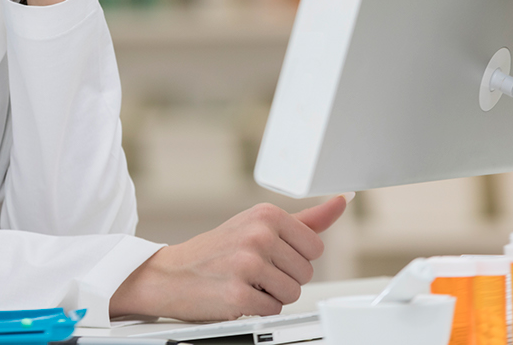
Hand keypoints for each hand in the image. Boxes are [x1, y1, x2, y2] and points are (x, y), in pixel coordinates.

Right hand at [109, 196, 348, 321]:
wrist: (170, 274)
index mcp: (266, 214)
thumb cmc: (217, 250)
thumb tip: (343, 202)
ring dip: (271, 295)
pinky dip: (256, 308)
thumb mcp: (259, 225)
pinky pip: (272, 310)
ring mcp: (247, 264)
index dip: (294, 257)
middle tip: (253, 269)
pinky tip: (236, 294)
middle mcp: (258, 235)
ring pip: (291, 293)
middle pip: (305, 273)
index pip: (315, 248)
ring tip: (245, 282)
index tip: (270, 253)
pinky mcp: (238, 294)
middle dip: (283, 277)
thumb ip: (307, 219)